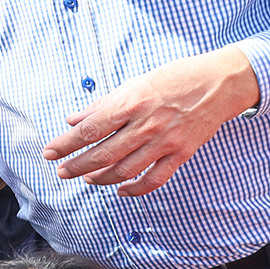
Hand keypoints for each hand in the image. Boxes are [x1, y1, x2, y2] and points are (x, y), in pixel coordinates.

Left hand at [42, 46, 260, 196]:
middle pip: (104, 153)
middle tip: (62, 171)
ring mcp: (165, 142)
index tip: (49, 152)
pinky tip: (121, 190)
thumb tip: (72, 119)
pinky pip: (155, 178)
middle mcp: (145, 125)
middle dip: (77, 165)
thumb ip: (102, 105)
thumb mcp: (134, 84)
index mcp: (130, 103)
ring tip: (86, 178)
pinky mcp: (182, 153)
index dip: (67, 144)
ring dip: (101, 177)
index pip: (90, 129)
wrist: (219, 83)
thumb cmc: (173, 79)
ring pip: (126, 169)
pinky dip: (135, 188)